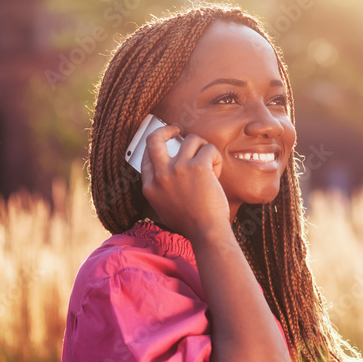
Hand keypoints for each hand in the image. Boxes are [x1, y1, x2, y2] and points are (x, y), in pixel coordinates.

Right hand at [140, 124, 230, 238]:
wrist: (206, 232)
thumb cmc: (190, 223)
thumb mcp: (163, 208)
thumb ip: (161, 189)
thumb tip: (166, 171)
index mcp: (150, 186)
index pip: (147, 156)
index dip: (157, 146)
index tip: (166, 142)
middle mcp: (160, 175)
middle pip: (154, 138)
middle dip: (166, 129)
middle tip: (177, 130)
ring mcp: (178, 168)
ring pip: (190, 139)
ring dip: (202, 148)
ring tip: (209, 163)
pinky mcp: (198, 166)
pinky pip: (208, 149)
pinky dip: (215, 158)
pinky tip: (216, 172)